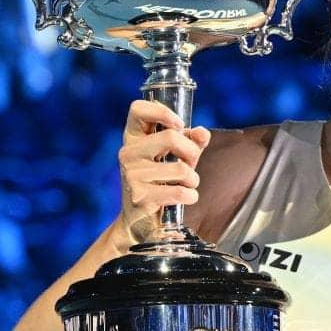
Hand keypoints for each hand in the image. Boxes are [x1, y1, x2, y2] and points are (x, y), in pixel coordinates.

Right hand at [116, 99, 211, 242]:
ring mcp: (132, 175)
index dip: (162, 112)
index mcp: (133, 138)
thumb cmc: (159, 183)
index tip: (179, 125)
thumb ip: (190, 142)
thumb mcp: (175, 157)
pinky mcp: (141, 196)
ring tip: (187, 184)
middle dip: (191, 152)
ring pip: (181, 168)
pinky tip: (186, 197)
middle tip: (190, 164)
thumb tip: (202, 133)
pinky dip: (190, 195)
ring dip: (193, 179)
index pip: (137, 108)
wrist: (139, 222)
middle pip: (171, 137)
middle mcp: (128, 153)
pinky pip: (179, 190)